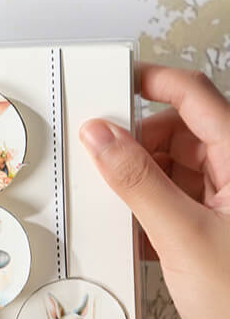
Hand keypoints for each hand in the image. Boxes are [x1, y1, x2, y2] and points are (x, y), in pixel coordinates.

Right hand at [80, 64, 229, 318]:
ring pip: (174, 168)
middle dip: (139, 143)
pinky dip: (147, 211)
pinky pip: (171, 201)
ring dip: (141, 182)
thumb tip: (102, 138)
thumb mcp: (180, 235)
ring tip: (120, 206)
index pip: (197, 97)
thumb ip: (138, 182)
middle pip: (182, 132)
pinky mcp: (209, 229)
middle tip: (102, 158)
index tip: (115, 83)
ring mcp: (224, 203)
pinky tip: (135, 233)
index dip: (154, 83)